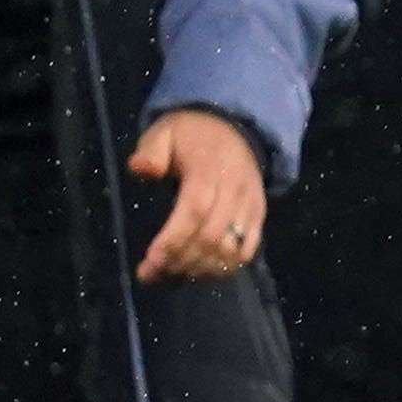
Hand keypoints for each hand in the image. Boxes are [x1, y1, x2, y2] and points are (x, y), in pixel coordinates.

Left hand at [130, 108, 268, 282]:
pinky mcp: (258, 216)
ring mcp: (250, 205)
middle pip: (212, 236)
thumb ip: (151, 150)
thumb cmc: (191, 136)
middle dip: (180, 261)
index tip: (151, 260)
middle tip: (152, 273)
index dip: (174, 239)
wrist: (234, 128)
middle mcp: (234, 190)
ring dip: (200, 268)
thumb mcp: (164, 132)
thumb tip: (142, 169)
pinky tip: (199, 271)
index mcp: (209, 169)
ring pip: (230, 248)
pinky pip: (247, 250)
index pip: (195, 210)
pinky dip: (224, 267)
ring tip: (172, 274)